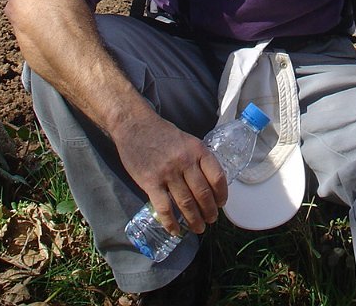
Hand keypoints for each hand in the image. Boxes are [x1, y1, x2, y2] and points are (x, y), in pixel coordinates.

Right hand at [115, 114, 228, 235]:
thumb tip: (209, 182)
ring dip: (194, 220)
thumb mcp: (187, 140)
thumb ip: (197, 159)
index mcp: (198, 150)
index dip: (221, 194)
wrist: (134, 126)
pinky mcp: (150, 182)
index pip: (217, 177)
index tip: (221, 203)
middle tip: (211, 220)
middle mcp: (185, 162)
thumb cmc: (163, 134)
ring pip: (185, 203)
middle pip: (203, 194)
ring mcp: (167, 173)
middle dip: (209, 211)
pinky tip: (175, 230)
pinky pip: (164, 207)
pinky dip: (170, 222)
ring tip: (198, 228)